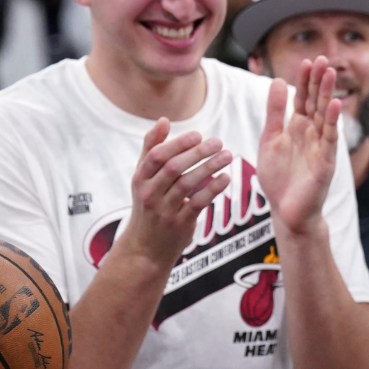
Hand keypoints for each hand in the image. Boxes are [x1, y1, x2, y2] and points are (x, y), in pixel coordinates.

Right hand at [119, 120, 232, 266]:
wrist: (145, 249)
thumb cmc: (148, 206)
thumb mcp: (143, 178)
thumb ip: (151, 148)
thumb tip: (163, 120)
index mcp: (140, 179)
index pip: (157, 156)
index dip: (178, 144)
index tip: (198, 135)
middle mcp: (149, 194)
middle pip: (174, 168)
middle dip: (198, 153)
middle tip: (218, 142)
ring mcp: (164, 210)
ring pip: (187, 184)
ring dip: (210, 168)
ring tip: (227, 156)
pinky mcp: (179, 224)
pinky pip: (198, 203)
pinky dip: (213, 189)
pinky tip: (226, 178)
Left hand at [258, 56, 340, 236]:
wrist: (287, 211)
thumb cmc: (279, 178)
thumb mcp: (270, 140)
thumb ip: (274, 113)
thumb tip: (278, 81)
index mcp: (297, 127)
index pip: (302, 98)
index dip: (304, 80)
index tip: (305, 61)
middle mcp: (311, 133)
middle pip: (315, 101)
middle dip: (318, 81)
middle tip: (322, 58)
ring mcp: (320, 146)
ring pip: (324, 115)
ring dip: (327, 94)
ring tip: (330, 73)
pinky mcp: (325, 161)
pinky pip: (329, 138)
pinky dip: (331, 121)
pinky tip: (334, 105)